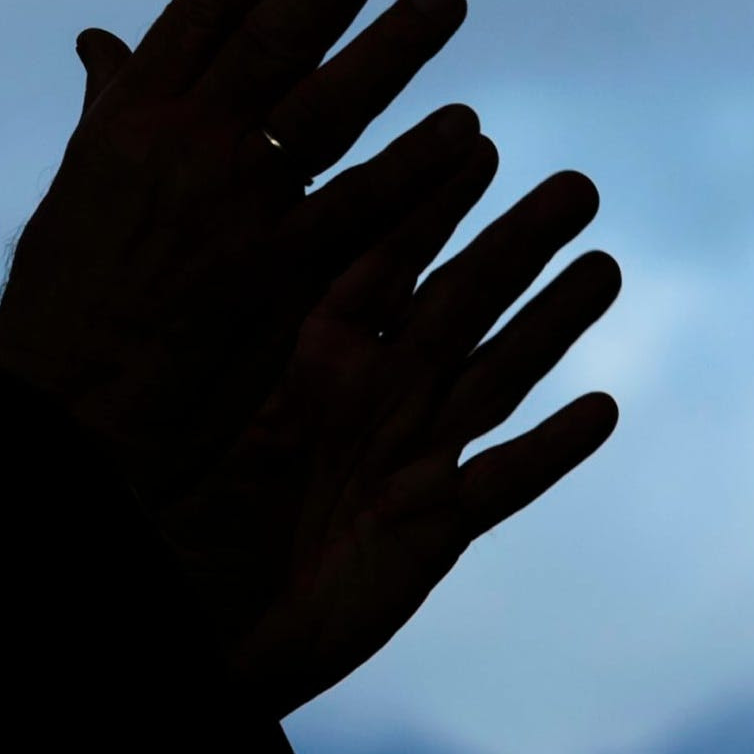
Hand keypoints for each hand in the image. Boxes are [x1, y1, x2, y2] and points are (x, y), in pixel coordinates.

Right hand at [0, 0, 474, 512]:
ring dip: (392, 49)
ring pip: (325, 109)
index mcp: (126, 121)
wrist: (65, 407)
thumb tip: (100, 41)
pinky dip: (412, 171)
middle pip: (273, 39)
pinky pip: (356, 209)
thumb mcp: (76, 188)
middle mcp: (176, 147)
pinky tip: (465, 133)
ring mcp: (226, 207)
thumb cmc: (60, 298)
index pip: (203, 17)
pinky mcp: (270, 273)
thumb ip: (109, 110)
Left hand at [175, 151, 623, 717]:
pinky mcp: (427, 533)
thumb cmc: (157, 500)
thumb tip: (147, 167)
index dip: (421, 204)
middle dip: (514, 245)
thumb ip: (182, 297)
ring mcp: (403, 459)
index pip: (373, 260)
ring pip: (491, 379)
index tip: (471, 136)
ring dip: (550, 327)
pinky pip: (497, 486)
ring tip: (606, 265)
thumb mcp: (166, 386)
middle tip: (578, 184)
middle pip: (453, 306)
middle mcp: (364, 396)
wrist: (177, 616)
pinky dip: (549, 450)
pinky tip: (602, 409)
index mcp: (305, 354)